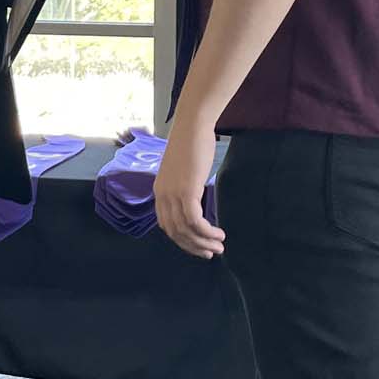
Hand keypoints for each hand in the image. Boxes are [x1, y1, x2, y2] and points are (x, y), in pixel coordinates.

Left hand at [153, 118, 224, 259]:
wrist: (192, 125)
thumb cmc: (191, 143)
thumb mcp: (183, 170)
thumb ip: (183, 186)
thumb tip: (194, 200)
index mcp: (159, 191)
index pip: (167, 225)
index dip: (182, 240)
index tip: (198, 246)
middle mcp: (162, 196)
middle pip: (175, 233)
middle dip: (193, 246)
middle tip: (210, 253)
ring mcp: (173, 195)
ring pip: (186, 231)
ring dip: (203, 242)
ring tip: (219, 246)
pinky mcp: (186, 192)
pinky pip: (195, 222)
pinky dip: (207, 232)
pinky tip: (219, 234)